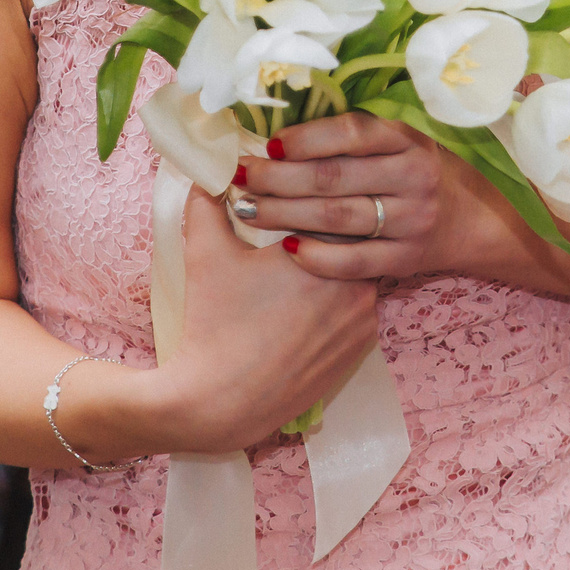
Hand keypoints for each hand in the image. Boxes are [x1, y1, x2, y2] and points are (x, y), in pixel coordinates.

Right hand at [151, 188, 375, 452]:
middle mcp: (357, 283)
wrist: (221, 400)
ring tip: (299, 272)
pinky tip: (308, 306)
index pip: (331, 204)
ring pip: (357, 274)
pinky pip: (358, 309)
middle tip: (294, 233)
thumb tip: (209, 169)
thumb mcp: (205, 250)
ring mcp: (364, 320)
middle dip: (324, 232)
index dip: (309, 198)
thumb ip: (208, 200)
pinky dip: (339, 302)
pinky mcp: (361, 350)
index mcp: (324, 251)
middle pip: (348, 239)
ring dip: (336, 267)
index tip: (290, 199)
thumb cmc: (214, 322)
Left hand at [236, 112, 446, 280]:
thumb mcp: (395, 140)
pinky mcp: (406, 259)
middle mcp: (414, 176)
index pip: (352, 132)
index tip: (267, 145)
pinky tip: (286, 249)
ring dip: (285, 214)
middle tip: (240, 177)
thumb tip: (277, 134)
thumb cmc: (409, 171)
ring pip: (337, 218)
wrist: (464, 220)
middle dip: (278, 178)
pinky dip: (318, 256)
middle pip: (333, 177)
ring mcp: (412, 220)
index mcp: (407, 139)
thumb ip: (350, 135)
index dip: (305, 138)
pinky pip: (355, 261)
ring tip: (247, 210)